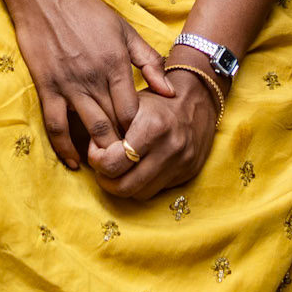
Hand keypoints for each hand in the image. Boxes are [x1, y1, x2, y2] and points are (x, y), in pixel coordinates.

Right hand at [3, 0, 172, 169]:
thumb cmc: (88, 12)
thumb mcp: (124, 30)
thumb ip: (148, 61)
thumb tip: (170, 91)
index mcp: (116, 64)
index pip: (133, 110)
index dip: (140, 130)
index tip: (145, 142)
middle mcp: (94, 77)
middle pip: (113, 123)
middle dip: (123, 145)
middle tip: (130, 162)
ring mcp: (69, 84)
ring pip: (88, 127)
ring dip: (99, 150)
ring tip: (109, 166)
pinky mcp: (46, 87)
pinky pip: (55, 125)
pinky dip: (64, 148)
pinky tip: (74, 162)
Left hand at [91, 66, 220, 199]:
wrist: (198, 98)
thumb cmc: (156, 100)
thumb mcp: (130, 102)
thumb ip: (110, 126)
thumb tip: (93, 151)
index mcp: (152, 127)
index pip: (112, 164)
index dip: (96, 160)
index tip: (96, 149)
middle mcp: (169, 148)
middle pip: (124, 187)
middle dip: (107, 180)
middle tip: (102, 166)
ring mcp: (181, 163)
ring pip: (140, 194)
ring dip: (124, 184)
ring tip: (120, 168)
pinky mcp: (188, 172)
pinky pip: (157, 190)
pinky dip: (143, 183)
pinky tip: (139, 168)